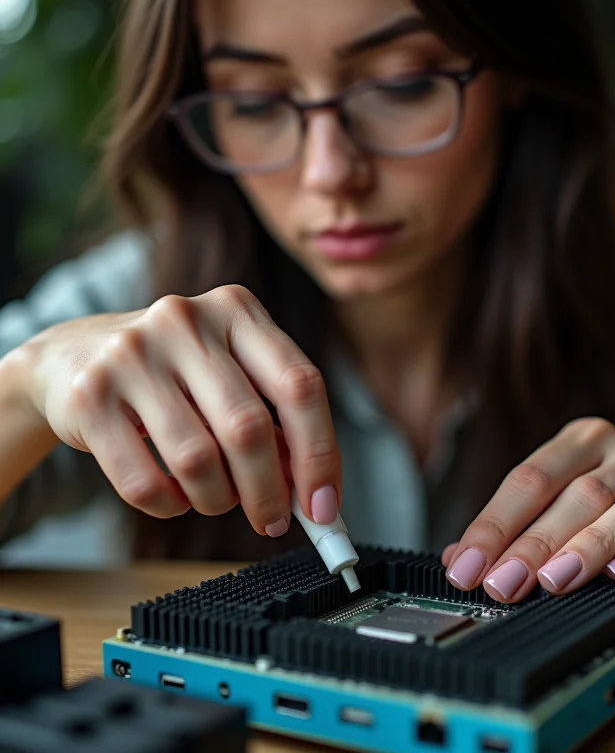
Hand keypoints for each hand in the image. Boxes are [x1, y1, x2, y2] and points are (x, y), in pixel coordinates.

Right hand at [18, 285, 340, 535]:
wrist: (72, 356)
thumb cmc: (174, 373)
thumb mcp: (230, 375)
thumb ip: (274, 421)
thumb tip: (312, 492)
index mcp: (236, 310)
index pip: (300, 385)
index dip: (320, 453)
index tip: (324, 506)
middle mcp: (186, 322)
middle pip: (248, 428)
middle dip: (268, 491)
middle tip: (272, 521)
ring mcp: (132, 354)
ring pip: (197, 460)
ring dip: (218, 500)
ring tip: (217, 499)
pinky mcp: (89, 395)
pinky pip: (143, 482)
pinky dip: (170, 506)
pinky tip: (175, 496)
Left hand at [443, 417, 614, 610]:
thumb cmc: (614, 527)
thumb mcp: (559, 522)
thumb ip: (513, 533)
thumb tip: (456, 558)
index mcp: (583, 440)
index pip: (530, 477)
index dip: (493, 524)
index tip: (465, 568)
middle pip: (576, 493)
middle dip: (533, 542)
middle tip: (502, 584)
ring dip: (590, 545)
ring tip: (554, 580)